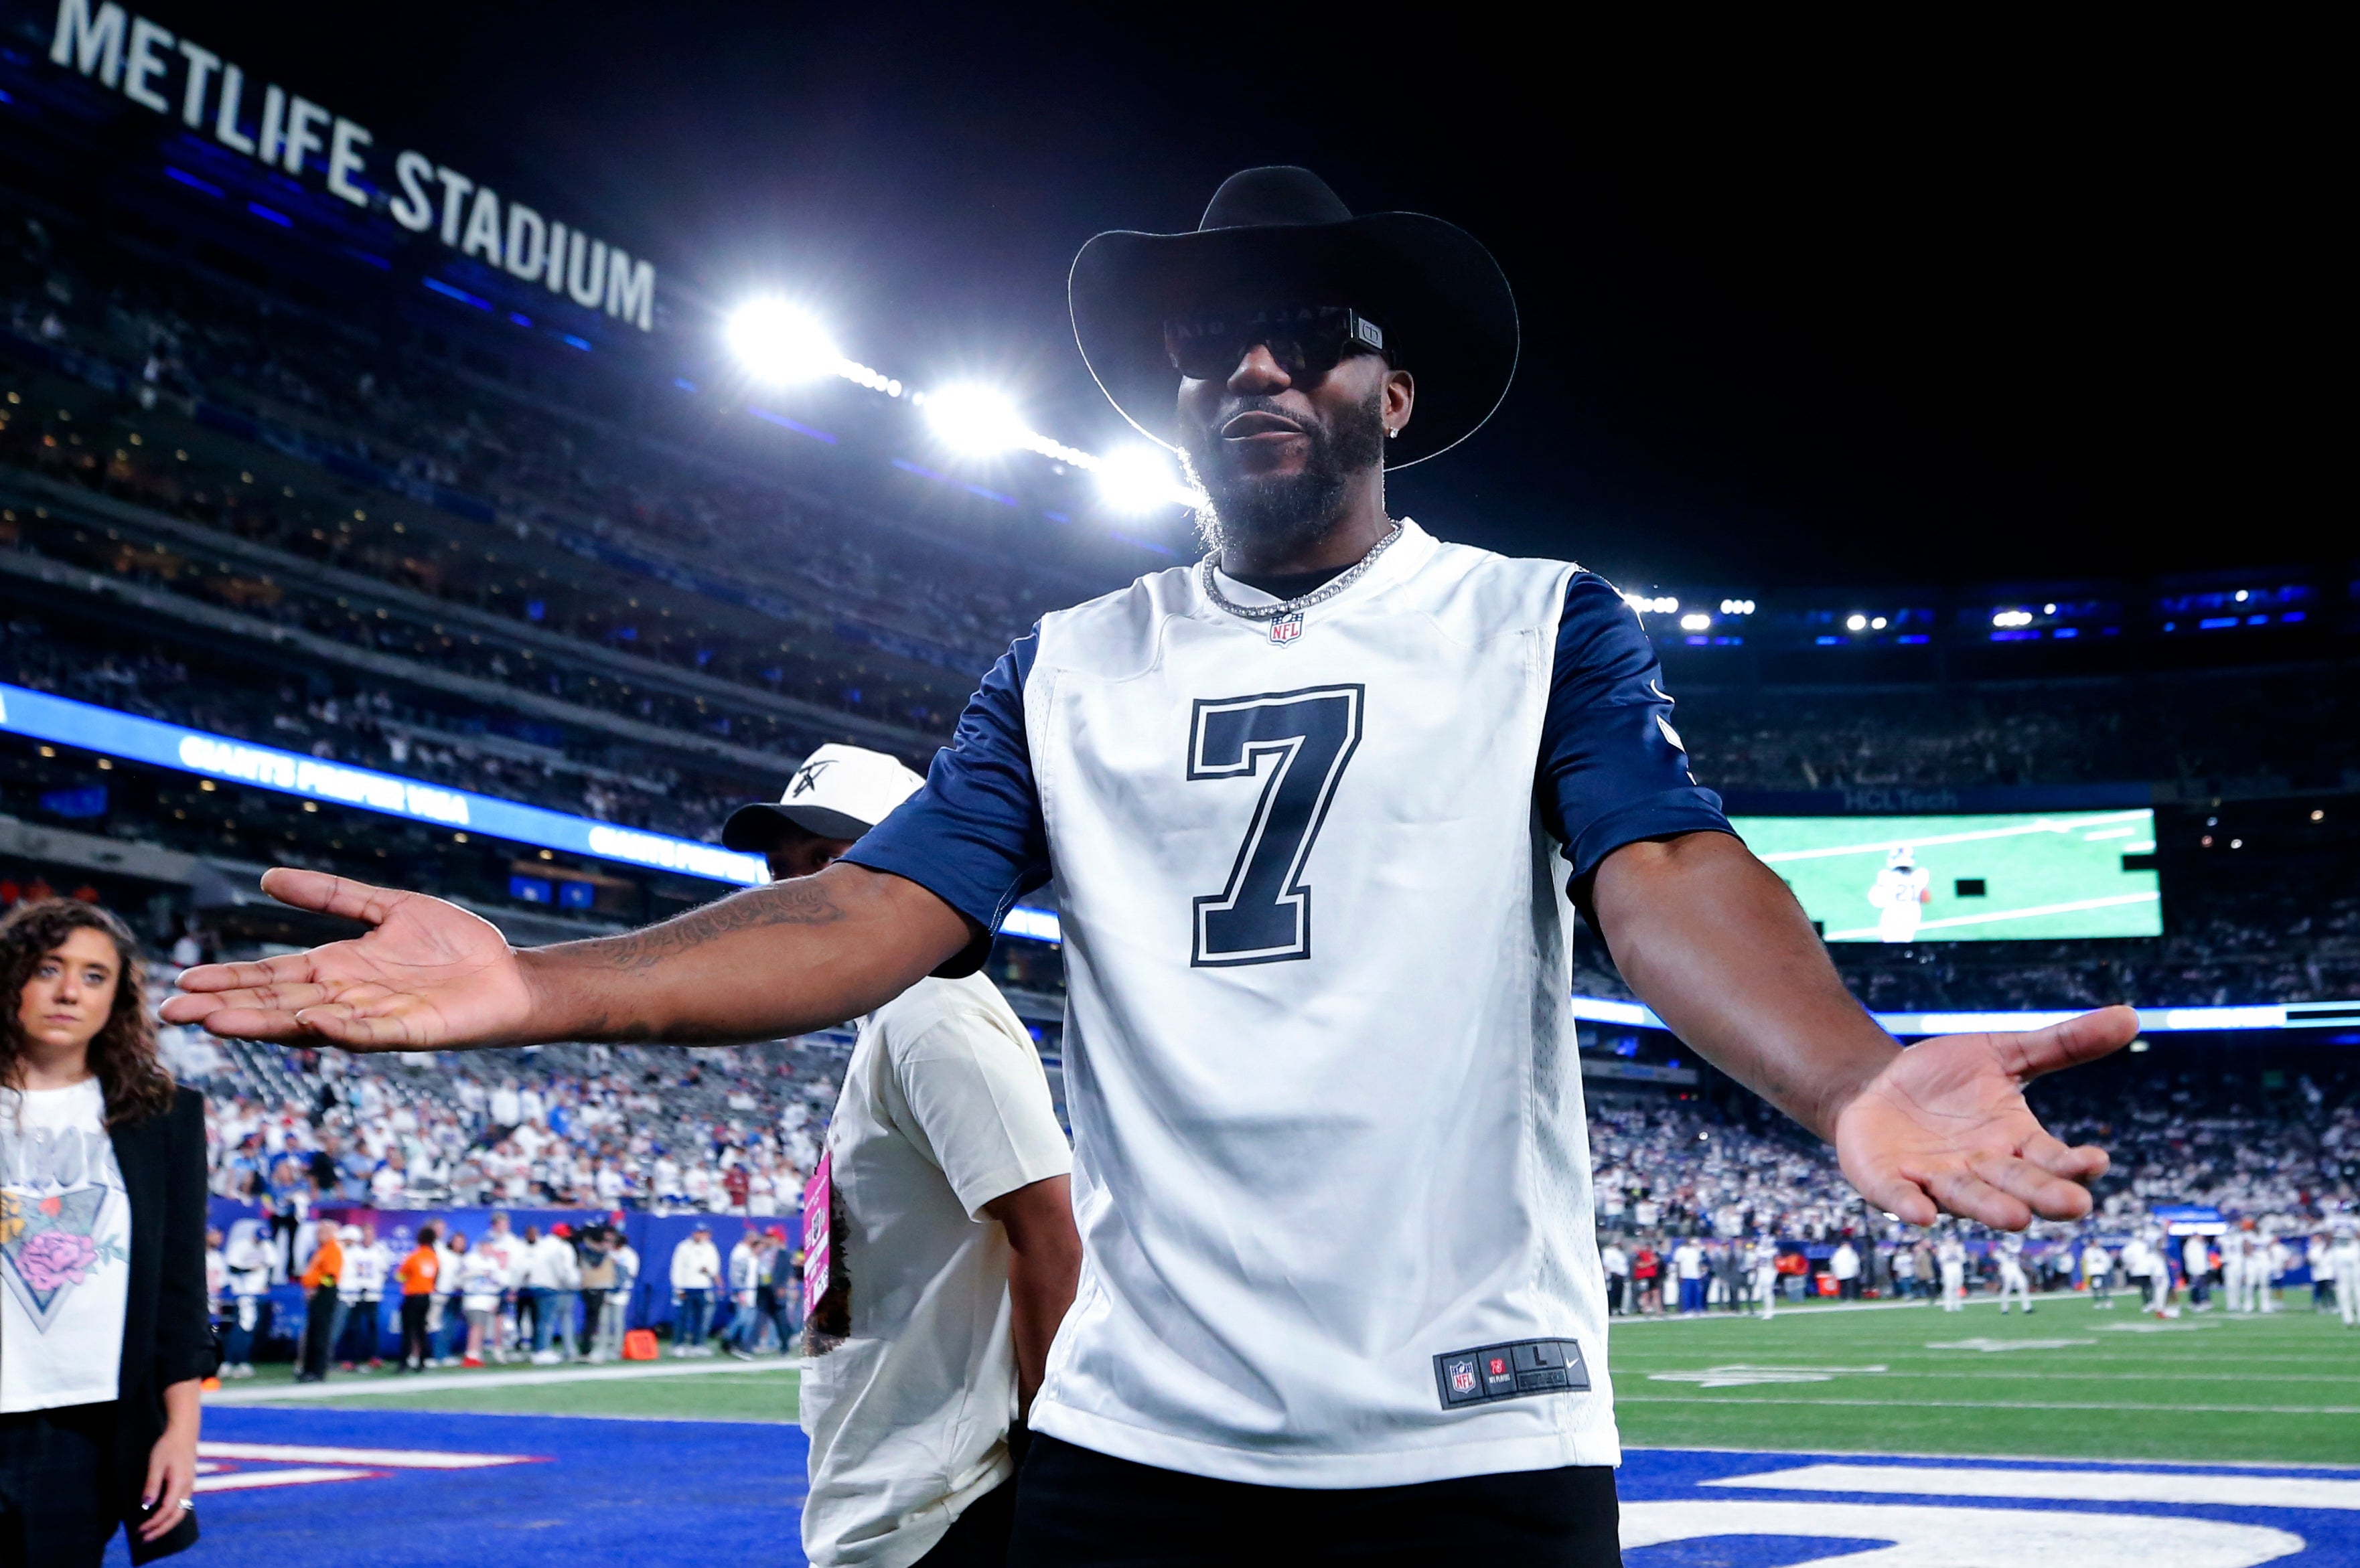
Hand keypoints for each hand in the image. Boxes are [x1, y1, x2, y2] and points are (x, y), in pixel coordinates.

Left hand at [140, 1414, 198, 1542]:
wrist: (184, 1431)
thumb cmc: (168, 1445)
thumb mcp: (156, 1464)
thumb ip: (151, 1486)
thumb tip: (146, 1507)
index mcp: (180, 1483)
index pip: (166, 1511)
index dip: (153, 1523)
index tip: (139, 1530)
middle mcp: (188, 1487)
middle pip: (177, 1516)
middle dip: (161, 1530)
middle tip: (145, 1538)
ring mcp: (190, 1485)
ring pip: (181, 1512)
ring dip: (166, 1524)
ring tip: (152, 1531)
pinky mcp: (188, 1483)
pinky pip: (182, 1505)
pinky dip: (171, 1516)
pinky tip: (161, 1516)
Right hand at [160, 869, 535, 1049]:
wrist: (510, 975)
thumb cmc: (454, 947)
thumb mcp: (388, 908)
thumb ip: (332, 896)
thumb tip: (267, 879)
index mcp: (338, 969)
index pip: (272, 976)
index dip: (229, 978)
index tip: (183, 980)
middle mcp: (348, 997)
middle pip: (277, 1003)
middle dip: (227, 1006)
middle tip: (175, 1010)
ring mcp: (376, 1017)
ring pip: (310, 1023)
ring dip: (266, 1022)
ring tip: (218, 1021)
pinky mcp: (412, 1031)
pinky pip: (371, 1033)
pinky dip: (342, 1030)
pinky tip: (311, 1022)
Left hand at [1833, 1005, 2136, 1229]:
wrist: (1876, 1085)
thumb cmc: (1947, 1078)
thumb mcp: (2004, 1052)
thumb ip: (2062, 1044)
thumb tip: (2132, 1015)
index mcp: (2015, 1142)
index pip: (2051, 1159)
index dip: (2074, 1163)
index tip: (2097, 1160)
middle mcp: (1982, 1169)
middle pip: (2018, 1186)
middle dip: (2045, 1196)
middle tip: (2077, 1205)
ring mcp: (1935, 1178)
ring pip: (1967, 1197)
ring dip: (1990, 1208)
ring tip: (2016, 1219)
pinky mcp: (1888, 1180)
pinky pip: (1900, 1197)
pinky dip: (1910, 1205)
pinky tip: (1922, 1214)